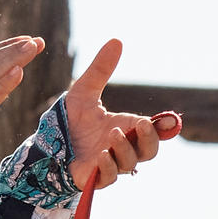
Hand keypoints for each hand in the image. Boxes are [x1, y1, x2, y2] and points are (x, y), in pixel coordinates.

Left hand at [57, 38, 181, 192]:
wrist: (46, 143)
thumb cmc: (70, 120)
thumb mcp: (84, 91)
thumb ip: (101, 69)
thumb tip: (116, 40)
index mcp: (126, 128)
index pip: (153, 130)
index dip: (165, 127)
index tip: (171, 120)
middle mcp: (122, 147)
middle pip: (150, 151)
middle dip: (150, 139)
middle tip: (141, 125)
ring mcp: (111, 164)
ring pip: (131, 163)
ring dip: (125, 149)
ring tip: (113, 134)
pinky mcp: (95, 178)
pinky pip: (110, 177)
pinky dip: (110, 167)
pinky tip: (102, 154)